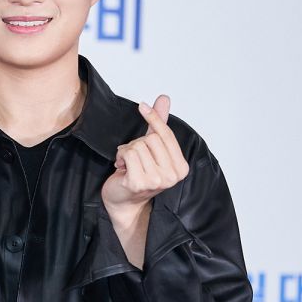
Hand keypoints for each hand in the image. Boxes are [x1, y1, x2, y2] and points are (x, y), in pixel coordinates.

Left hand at [101, 94, 188, 212]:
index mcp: (181, 167)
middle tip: (134, 158)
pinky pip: (128, 154)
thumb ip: (159, 125)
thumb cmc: (138, 175)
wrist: (124, 202)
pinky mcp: (139, 182)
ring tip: (128, 164)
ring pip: (138, 146)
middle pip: (151, 139)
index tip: (143, 106)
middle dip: (137, 143)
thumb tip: (164, 99)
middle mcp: (172, 176)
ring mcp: (157, 180)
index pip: (167, 135)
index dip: (154, 119)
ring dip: (127, 151)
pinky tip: (122, 168)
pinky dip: (121, 157)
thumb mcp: (151, 149)